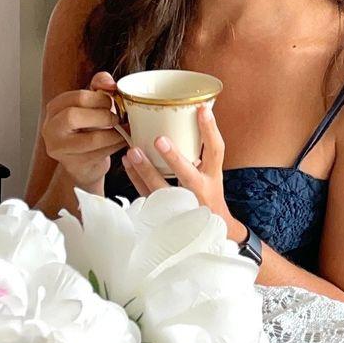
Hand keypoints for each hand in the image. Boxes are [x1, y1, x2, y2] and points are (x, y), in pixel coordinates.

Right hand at [41, 71, 127, 194]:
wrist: (86, 162)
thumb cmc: (89, 128)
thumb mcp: (92, 103)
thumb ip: (100, 85)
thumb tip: (109, 83)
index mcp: (55, 108)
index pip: (77, 97)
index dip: (101, 98)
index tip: (113, 101)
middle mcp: (50, 128)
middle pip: (73, 116)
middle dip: (103, 116)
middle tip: (116, 118)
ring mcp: (59, 149)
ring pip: (91, 139)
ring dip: (115, 133)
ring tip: (124, 130)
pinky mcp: (74, 165)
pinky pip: (100, 154)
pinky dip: (117, 146)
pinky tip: (123, 141)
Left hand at [122, 104, 246, 245]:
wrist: (212, 232)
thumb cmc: (208, 195)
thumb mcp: (211, 175)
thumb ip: (200, 154)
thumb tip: (186, 117)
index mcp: (213, 177)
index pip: (216, 151)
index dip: (210, 130)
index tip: (202, 110)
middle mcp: (200, 192)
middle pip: (187, 175)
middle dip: (174, 158)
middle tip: (159, 139)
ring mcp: (182, 205)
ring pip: (162, 190)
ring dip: (146, 170)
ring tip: (132, 152)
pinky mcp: (165, 216)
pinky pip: (148, 197)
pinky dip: (136, 180)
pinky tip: (127, 164)